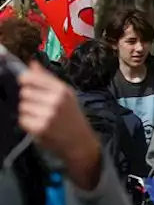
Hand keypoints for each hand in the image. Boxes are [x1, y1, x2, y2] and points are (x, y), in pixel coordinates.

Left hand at [19, 62, 100, 189]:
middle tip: (39, 105)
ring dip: (27, 112)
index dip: (25, 80)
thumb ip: (47, 79)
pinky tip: (38, 125)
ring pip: (22, 106)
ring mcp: (48, 114)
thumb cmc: (71, 115)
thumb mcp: (64, 94)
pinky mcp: (40, 128)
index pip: (31, 77)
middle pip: (24, 92)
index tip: (25, 84)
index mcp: (62, 89)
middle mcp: (56, 100)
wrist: (79, 141)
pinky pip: (22, 119)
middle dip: (28, 99)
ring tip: (40, 116)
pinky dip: (27, 123)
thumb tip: (31, 63)